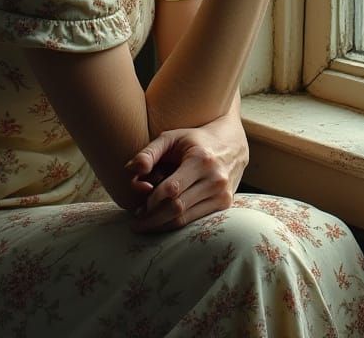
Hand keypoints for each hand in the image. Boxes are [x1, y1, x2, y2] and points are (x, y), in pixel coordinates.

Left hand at [125, 114, 249, 231]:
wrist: (232, 144)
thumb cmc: (195, 140)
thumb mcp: (172, 137)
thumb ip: (149, 152)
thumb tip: (130, 170)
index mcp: (201, 159)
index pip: (172, 189)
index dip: (152, 200)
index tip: (139, 206)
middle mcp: (215, 178)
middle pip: (178, 208)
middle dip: (153, 219)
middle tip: (135, 223)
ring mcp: (222, 193)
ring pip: (186, 219)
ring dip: (162, 225)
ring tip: (146, 224)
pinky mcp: (225, 203)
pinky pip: (196, 221)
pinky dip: (177, 224)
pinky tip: (164, 222)